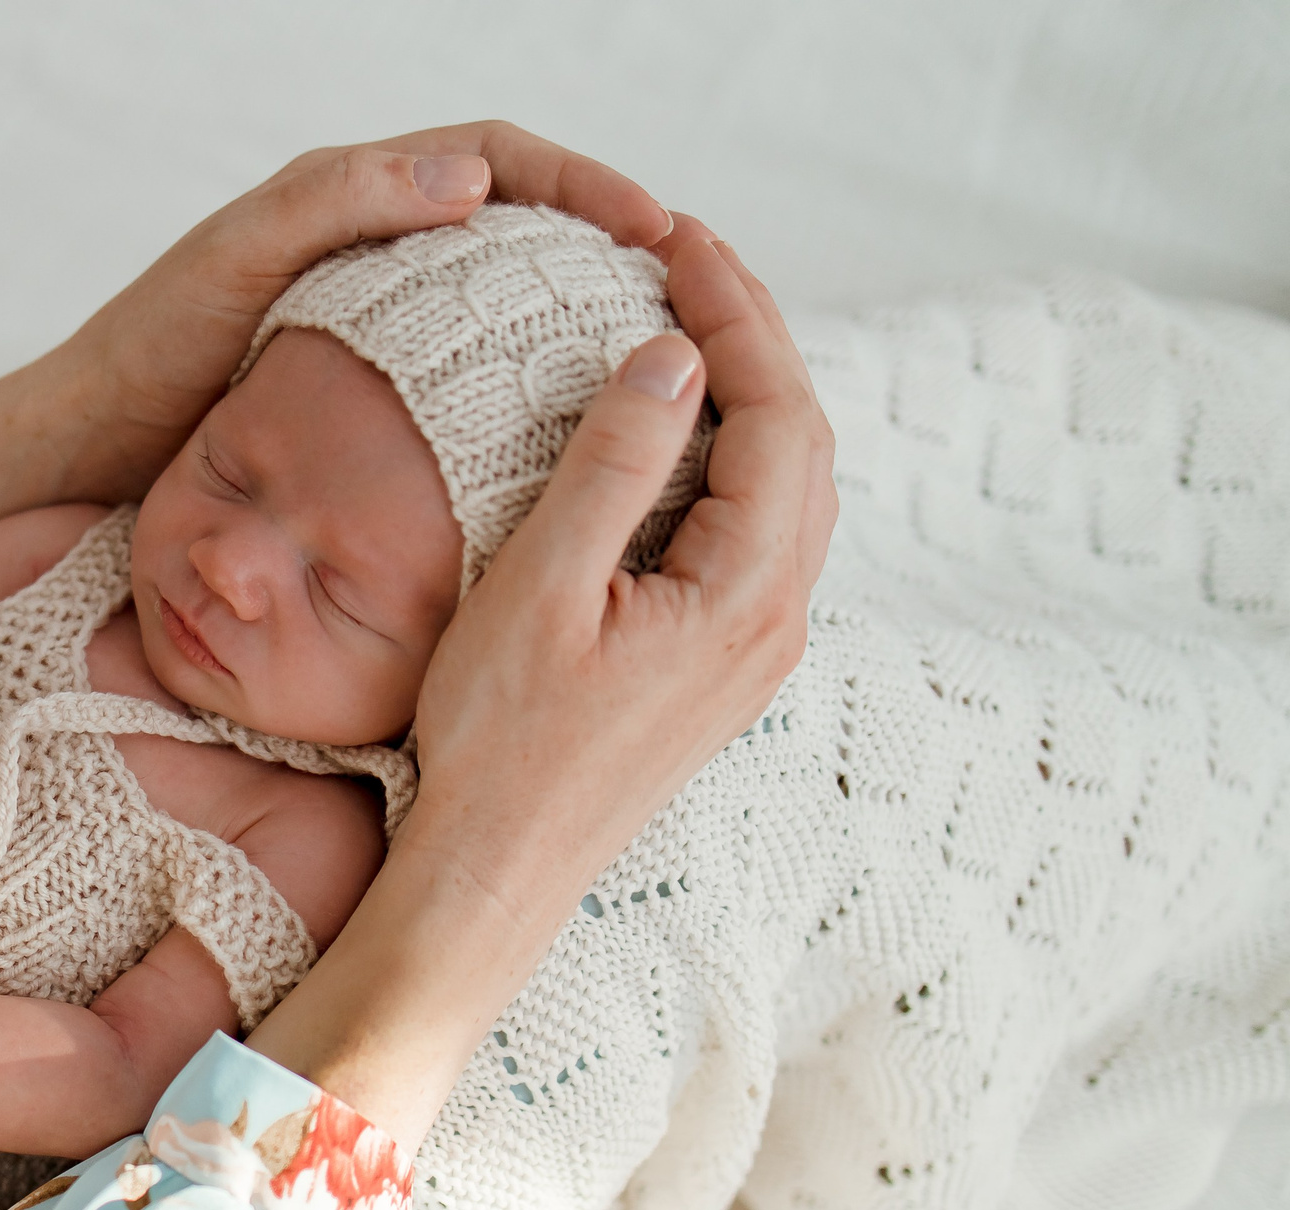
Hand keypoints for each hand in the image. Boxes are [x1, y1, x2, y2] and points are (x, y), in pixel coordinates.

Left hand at [0, 124, 671, 582]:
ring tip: (646, 370)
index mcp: (350, 199)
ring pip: (500, 307)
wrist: (79, 453)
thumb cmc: (143, 357)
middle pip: (519, 227)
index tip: (659, 231)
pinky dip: (522, 396)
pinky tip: (559, 446)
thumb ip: (337, 207)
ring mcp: (370, 326)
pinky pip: (465, 381)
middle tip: (683, 300)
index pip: (501, 159)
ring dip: (573, 327)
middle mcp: (369, 249)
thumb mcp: (235, 268)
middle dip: (605, 251)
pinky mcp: (361, 396)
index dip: (586, 184)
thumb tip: (473, 179)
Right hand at [410, 222, 830, 907]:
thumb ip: (615, 466)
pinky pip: (760, 531)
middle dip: (754, 339)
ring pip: (790, 487)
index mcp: (743, 595)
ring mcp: (755, 650)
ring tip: (687, 326)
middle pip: (804, 441)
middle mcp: (774, 622)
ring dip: (751, 396)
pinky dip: (735, 457)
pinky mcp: (723, 667)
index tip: (678, 246)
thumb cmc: (500, 742)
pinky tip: (680, 435)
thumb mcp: (541, 587)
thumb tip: (673, 356)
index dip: (737, 315)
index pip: (777, 415)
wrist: (497, 873)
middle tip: (687, 261)